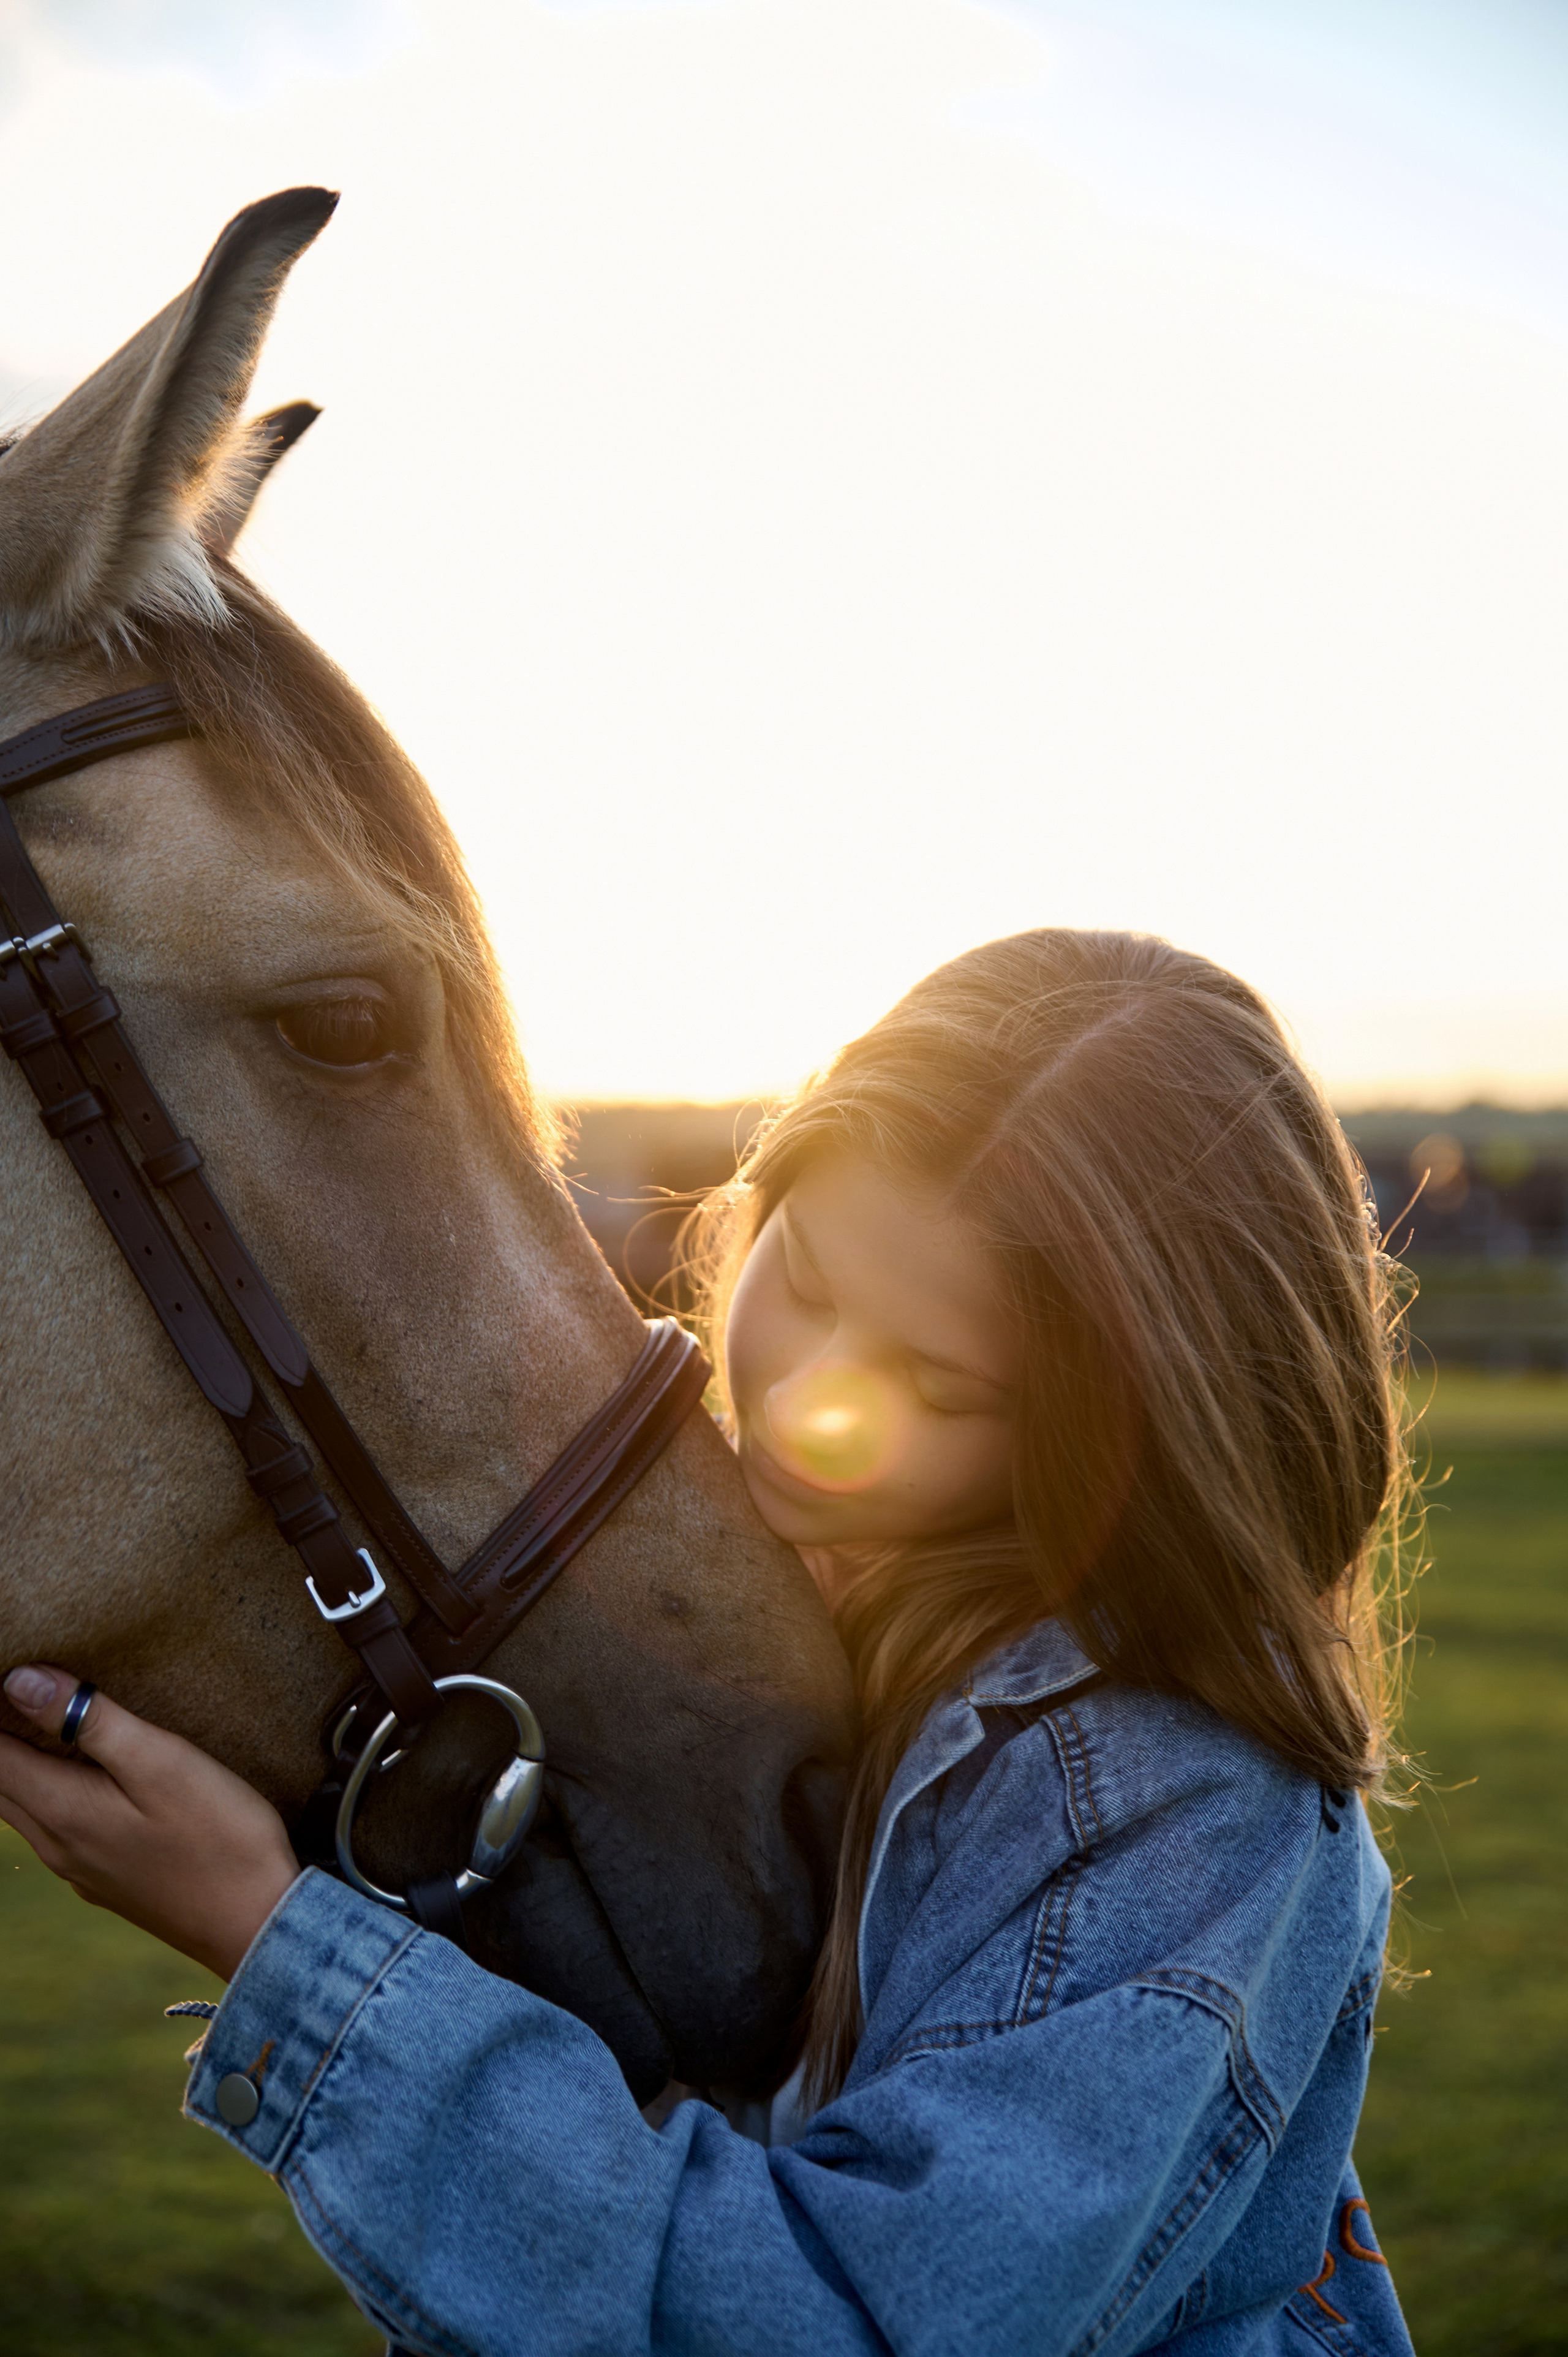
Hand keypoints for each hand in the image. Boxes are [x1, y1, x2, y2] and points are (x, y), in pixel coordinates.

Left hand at [0, 1666, 298, 1979]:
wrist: (258, 1923)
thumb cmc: (218, 1837)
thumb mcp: (161, 1762)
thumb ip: (89, 1721)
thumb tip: (21, 1680)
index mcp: (63, 1810)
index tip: (12, 1673)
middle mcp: (57, 1845)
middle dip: (3, 1737)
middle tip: (21, 1693)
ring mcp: (79, 1869)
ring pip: (23, 1808)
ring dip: (19, 1765)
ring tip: (43, 1721)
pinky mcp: (105, 1880)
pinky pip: (54, 1828)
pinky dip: (48, 1791)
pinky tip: (84, 1775)